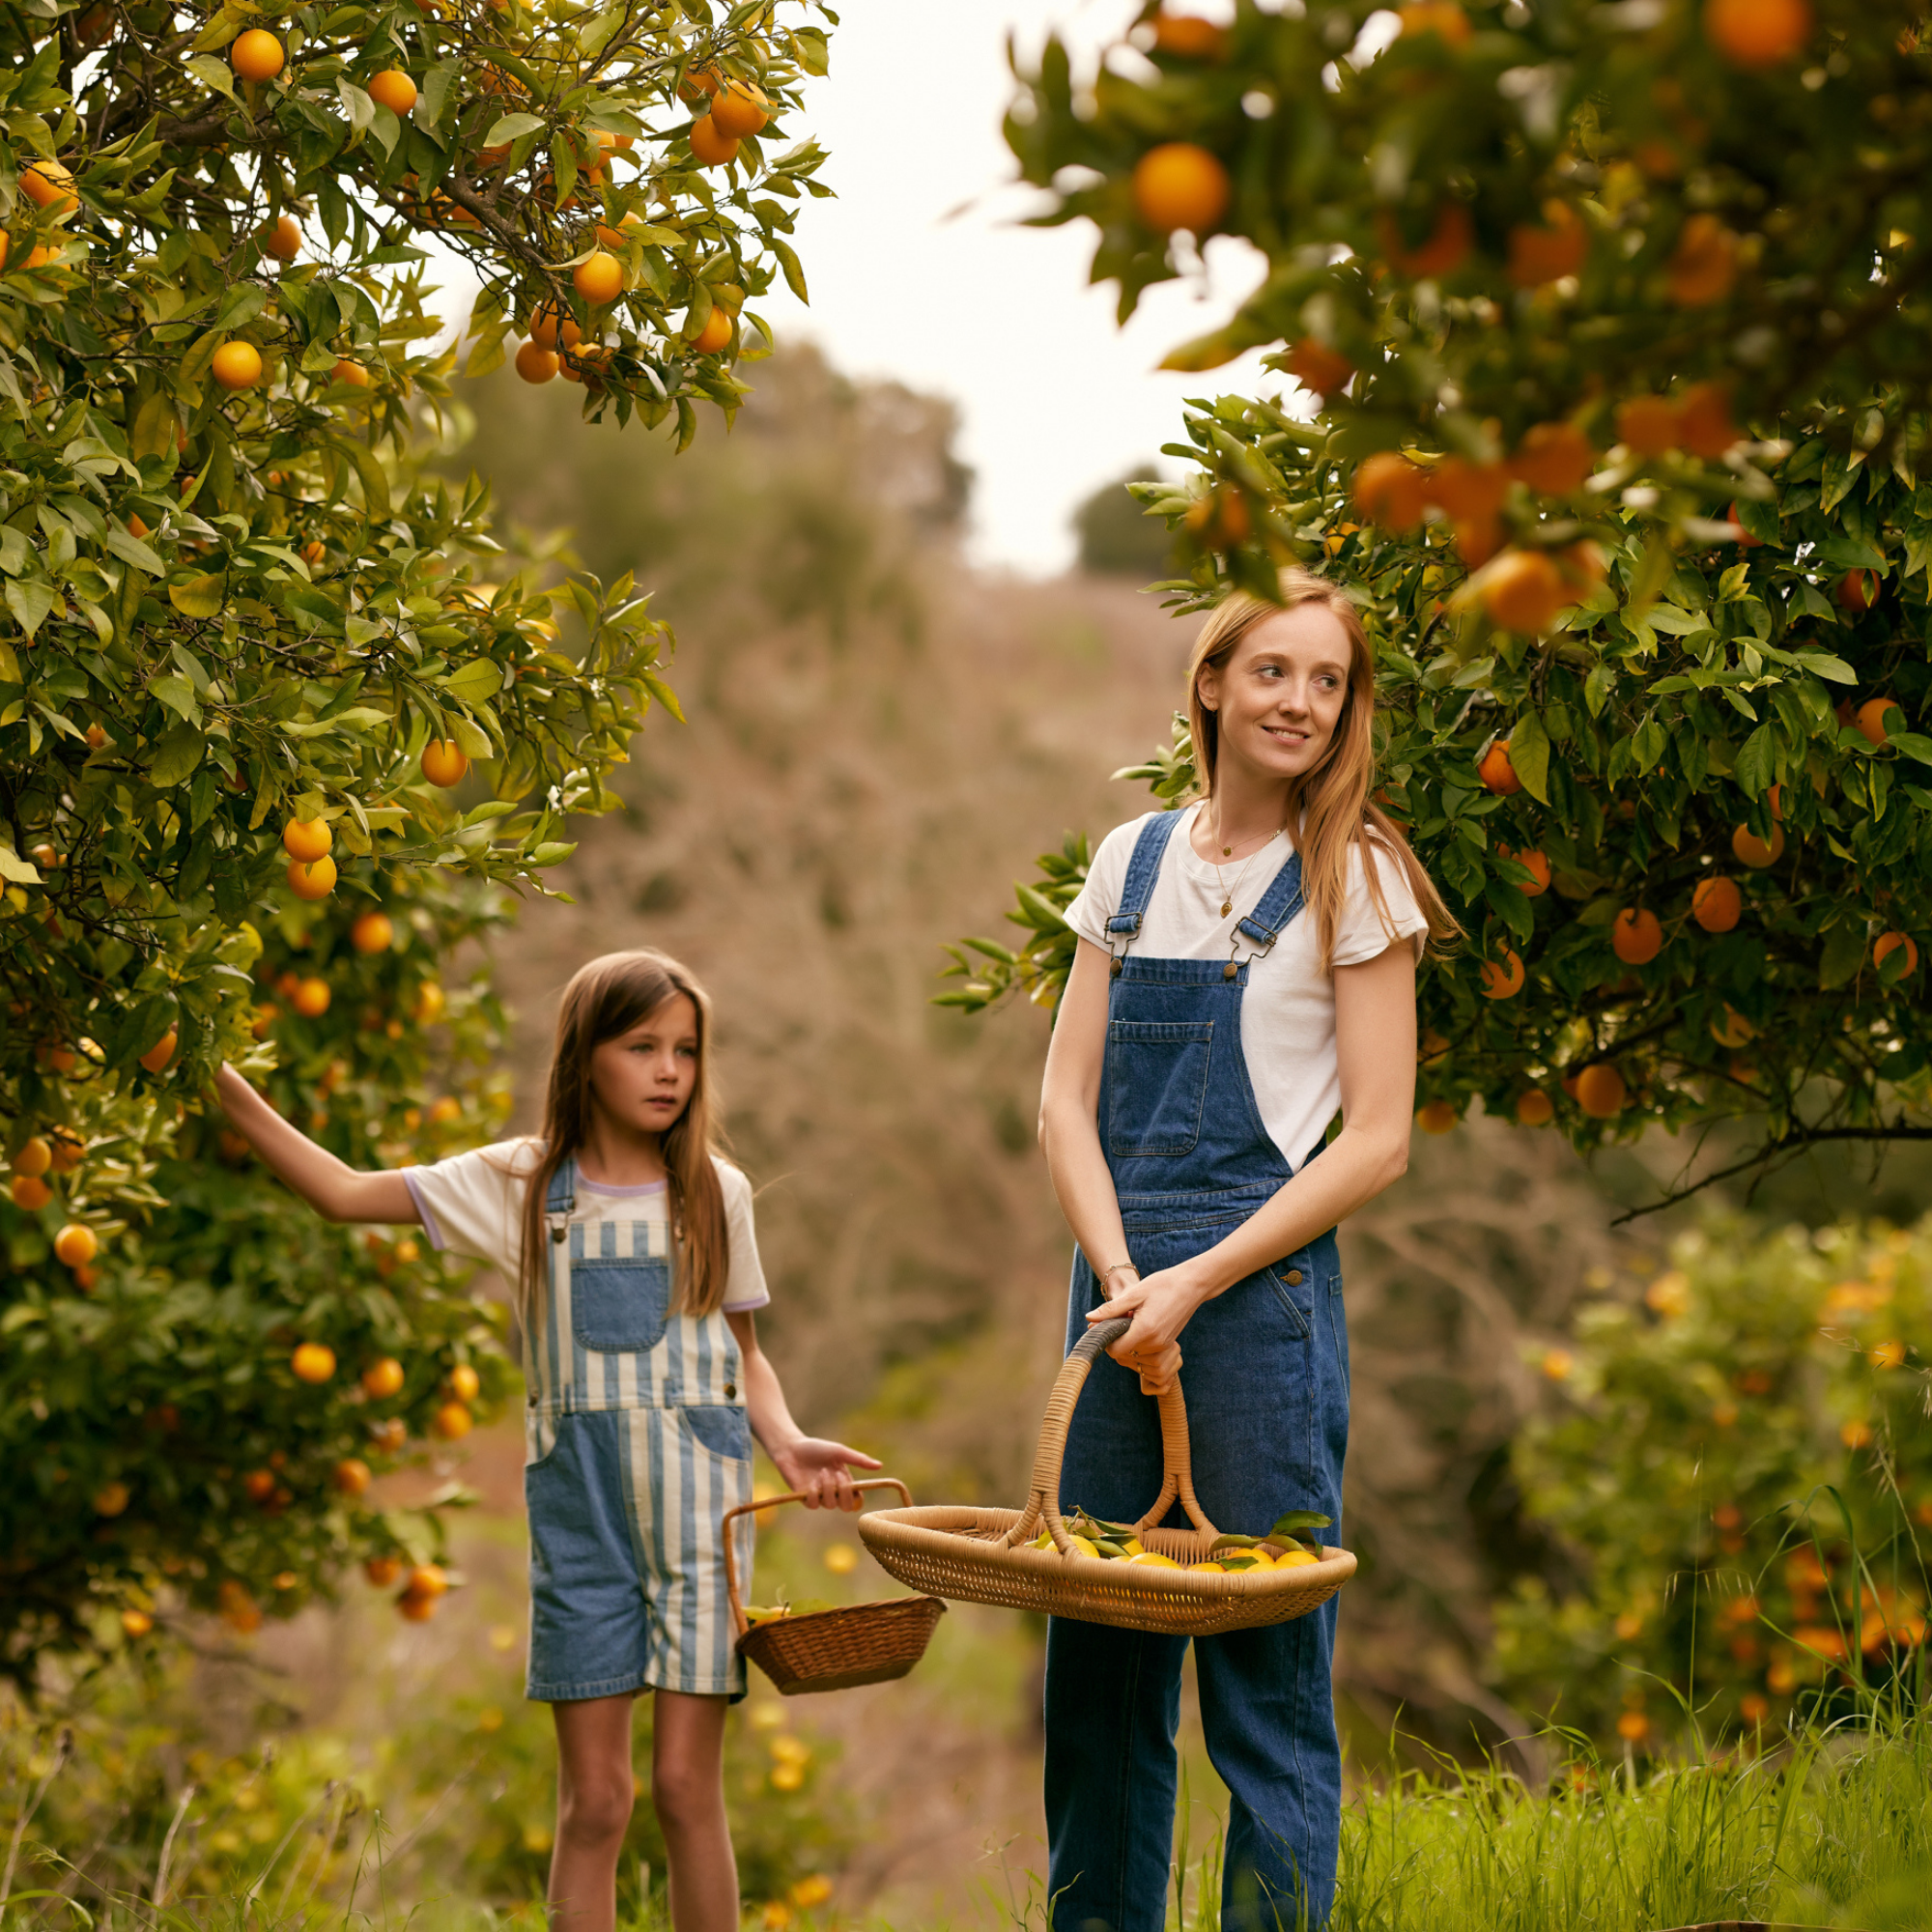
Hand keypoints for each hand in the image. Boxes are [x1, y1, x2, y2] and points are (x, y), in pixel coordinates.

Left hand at [771, 1437, 881, 1510]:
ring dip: (828, 1488)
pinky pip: (814, 1504)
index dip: (858, 1497)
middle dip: (845, 1493)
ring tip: (822, 1472)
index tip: (854, 1485)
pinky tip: (811, 1481)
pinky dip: (815, 1492)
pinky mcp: (805, 1499)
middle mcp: (834, 1492)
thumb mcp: (839, 1452)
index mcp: (845, 1482)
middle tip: (838, 1475)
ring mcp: (820, 1497)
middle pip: (847, 1507)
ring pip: (831, 1505)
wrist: (791, 1448)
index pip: (857, 1500)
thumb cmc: (816, 1448)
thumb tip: (880, 1465)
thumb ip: (858, 1459)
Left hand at [1087, 1265, 1203, 1394]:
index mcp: (1145, 1330)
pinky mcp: (1167, 1344)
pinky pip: (1146, 1352)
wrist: (1193, 1285)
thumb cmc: (1163, 1285)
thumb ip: (1111, 1309)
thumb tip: (1089, 1318)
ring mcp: (1163, 1346)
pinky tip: (1138, 1325)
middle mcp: (1155, 1344)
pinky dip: (1137, 1342)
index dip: (1105, 1341)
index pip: (1116, 1350)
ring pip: (1135, 1355)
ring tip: (1128, 1321)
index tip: (1101, 1327)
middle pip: (1124, 1354)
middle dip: (1115, 1341)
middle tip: (1113, 1320)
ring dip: (1126, 1343)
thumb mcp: (1134, 1294)